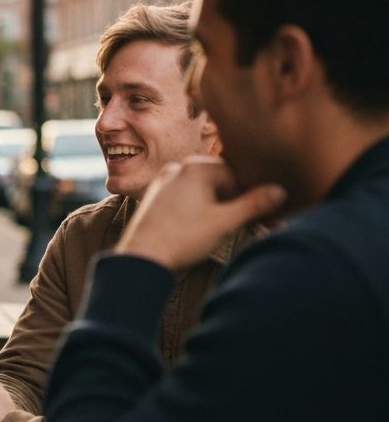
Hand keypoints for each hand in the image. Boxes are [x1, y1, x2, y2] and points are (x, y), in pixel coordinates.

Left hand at [117, 156, 285, 271]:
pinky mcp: (155, 195)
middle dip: (234, 202)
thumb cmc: (183, 237)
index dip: (250, 197)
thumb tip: (280, 191)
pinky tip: (201, 228)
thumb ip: (254, 205)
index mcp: (197, 166)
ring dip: (217, 206)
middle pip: (219, 181)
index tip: (260, 219)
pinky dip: (198, 208)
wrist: (142, 255)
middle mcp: (178, 167)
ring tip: (224, 229)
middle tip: (248, 226)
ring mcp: (164, 180)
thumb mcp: (225, 222)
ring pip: (202, 190)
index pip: (237, 176)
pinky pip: (185, 196)